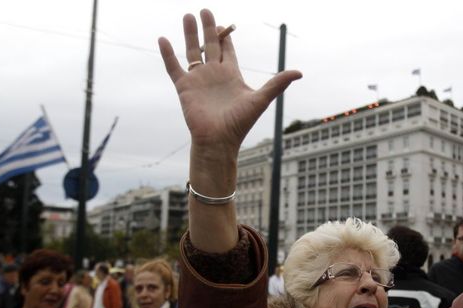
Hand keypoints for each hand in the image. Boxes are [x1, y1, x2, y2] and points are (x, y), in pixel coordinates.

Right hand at [158, 9, 301, 168]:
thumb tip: (299, 72)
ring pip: (192, 51)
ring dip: (190, 34)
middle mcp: (214, 75)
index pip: (228, 51)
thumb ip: (277, 84)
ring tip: (187, 16)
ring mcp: (198, 80)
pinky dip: (167, 54)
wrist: (219, 140)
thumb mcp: (261, 99)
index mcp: (231, 75)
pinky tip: (163, 39)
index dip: (226, 37)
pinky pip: (173, 67)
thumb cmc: (240, 123)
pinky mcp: (184, 87)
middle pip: (210, 45)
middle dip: (209, 28)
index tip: (224, 24)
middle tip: (205, 11)